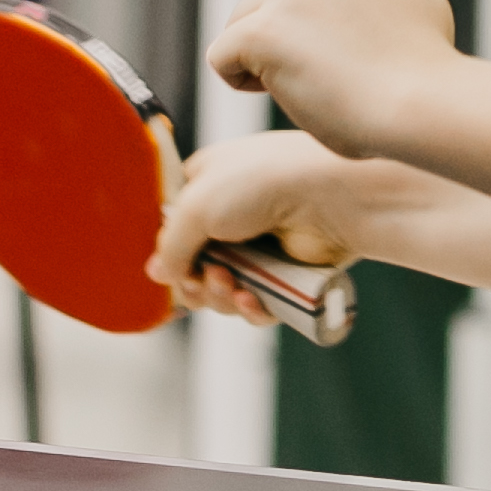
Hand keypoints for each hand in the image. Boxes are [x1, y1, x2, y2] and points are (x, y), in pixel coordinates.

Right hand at [152, 129, 361, 326]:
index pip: (174, 226)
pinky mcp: (286, 275)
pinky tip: (252, 300)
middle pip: (194, 267)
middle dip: (194, 281)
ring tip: (230, 284)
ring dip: (220, 296)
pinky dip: (250, 309)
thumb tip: (157, 273)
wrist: (333, 196)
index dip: (168, 251)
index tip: (169, 264)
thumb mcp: (196, 204)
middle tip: (207, 278)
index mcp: (208, 184)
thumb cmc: (265, 182)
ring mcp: (261, 246)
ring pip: (223, 292)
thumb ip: (169, 243)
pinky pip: (257, 306)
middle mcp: (233, 215)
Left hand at [204, 0, 462, 158]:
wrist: (423, 106)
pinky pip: (221, 58)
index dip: (313, 24)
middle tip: (335, 73)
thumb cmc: (424, 68)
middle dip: (286, 40)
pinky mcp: (261, 30)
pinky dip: (242, 83)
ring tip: (318, 84)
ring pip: (240, 29)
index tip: (351, 50)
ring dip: (266, 62)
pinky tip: (289, 92)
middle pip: (263, 2)